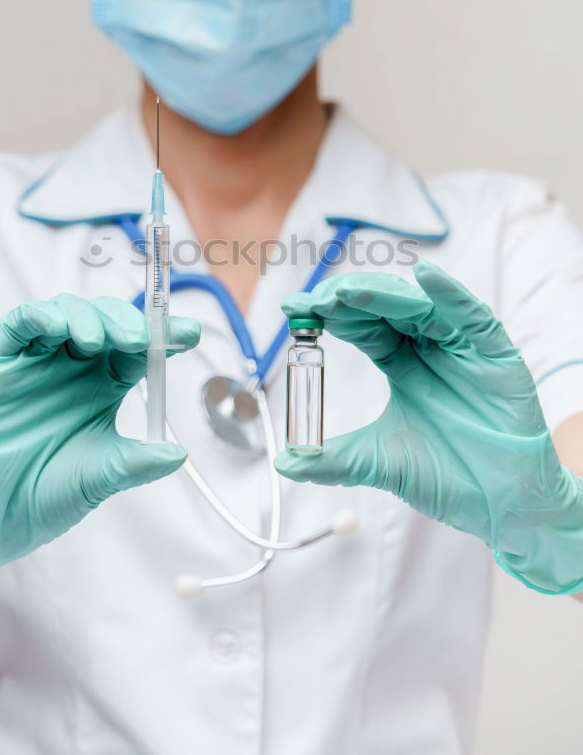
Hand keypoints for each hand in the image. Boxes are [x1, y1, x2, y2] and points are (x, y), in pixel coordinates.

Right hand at [0, 294, 198, 596]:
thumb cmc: (46, 492)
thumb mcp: (103, 476)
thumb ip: (138, 462)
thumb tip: (179, 453)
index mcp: (104, 384)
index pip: (140, 348)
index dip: (165, 336)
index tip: (190, 333)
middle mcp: (74, 365)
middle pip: (108, 321)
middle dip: (129, 322)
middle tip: (142, 339)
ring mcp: (38, 359)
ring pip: (68, 311)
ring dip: (89, 317)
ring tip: (98, 342)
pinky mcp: (1, 360)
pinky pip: (21, 322)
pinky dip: (42, 316)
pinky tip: (59, 330)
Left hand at [275, 263, 582, 593]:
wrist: (502, 508)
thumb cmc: (450, 476)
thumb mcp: (379, 463)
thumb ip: (333, 460)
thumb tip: (284, 462)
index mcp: (401, 363)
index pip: (359, 325)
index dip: (327, 314)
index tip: (293, 310)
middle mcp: (429, 347)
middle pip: (385, 307)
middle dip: (348, 299)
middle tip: (317, 300)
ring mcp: (462, 348)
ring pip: (421, 306)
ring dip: (385, 295)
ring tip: (350, 293)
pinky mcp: (496, 356)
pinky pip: (473, 318)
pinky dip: (450, 295)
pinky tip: (426, 277)